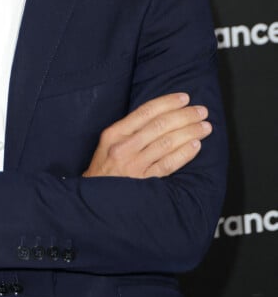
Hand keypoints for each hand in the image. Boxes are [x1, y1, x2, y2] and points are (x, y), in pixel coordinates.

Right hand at [83, 93, 211, 178]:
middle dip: (185, 116)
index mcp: (114, 134)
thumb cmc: (103, 168)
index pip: (146, 111)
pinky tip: (195, 146)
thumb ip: (129, 129)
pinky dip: (184, 153)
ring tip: (204, 127)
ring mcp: (134, 165)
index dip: (168, 102)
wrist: (93, 198)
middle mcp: (124, 147)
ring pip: (167, 143)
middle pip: (160, 125)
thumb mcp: (108, 143)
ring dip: (190, 132)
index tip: (185, 98)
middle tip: (201, 111)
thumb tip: (161, 115)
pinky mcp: (144, 182)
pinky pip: (168, 164)